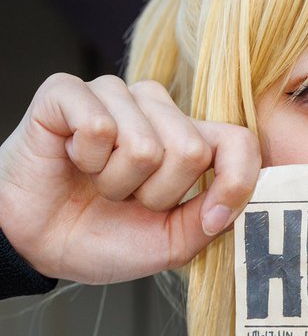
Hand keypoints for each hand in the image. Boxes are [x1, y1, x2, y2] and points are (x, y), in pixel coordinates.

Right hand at [0, 74, 260, 283]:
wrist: (40, 244)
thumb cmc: (104, 238)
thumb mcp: (171, 244)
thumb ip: (209, 221)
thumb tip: (228, 203)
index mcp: (189, 140)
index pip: (239, 141)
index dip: (235, 181)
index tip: (212, 218)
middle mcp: (157, 109)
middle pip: (190, 150)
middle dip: (157, 195)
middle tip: (127, 199)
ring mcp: (115, 94)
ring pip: (144, 144)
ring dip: (117, 182)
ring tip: (99, 182)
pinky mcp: (70, 91)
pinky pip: (99, 125)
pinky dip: (85, 160)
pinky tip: (73, 160)